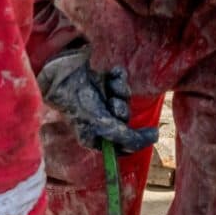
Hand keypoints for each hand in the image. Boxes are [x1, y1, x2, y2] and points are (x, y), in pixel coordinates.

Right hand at [38, 44, 157, 152]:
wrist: (60, 70)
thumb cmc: (77, 101)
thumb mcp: (102, 125)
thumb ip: (127, 136)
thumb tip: (155, 137)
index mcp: (93, 134)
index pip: (121, 144)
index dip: (135, 139)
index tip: (150, 133)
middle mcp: (97, 116)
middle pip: (124, 118)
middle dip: (123, 111)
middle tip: (113, 105)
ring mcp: (100, 96)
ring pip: (125, 97)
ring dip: (121, 92)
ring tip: (110, 88)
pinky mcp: (102, 77)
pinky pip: (121, 78)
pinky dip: (118, 77)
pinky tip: (109, 74)